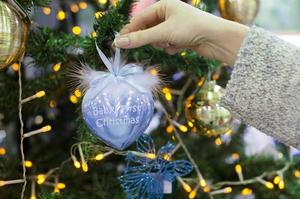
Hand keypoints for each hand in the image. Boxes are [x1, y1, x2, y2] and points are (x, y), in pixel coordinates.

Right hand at [114, 0, 248, 65]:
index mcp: (164, 5)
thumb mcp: (162, 32)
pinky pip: (168, 44)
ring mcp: (176, 26)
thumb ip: (140, 38)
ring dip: (162, 44)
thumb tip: (118, 43)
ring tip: (171, 43)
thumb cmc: (191, 29)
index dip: (130, 31)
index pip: (140, 18)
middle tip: (149, 45)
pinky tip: (181, 46)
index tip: (119, 43)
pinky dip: (172, 47)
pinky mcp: (182, 37)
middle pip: (149, 29)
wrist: (217, 39)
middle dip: (151, 38)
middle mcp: (169, 14)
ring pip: (158, 38)